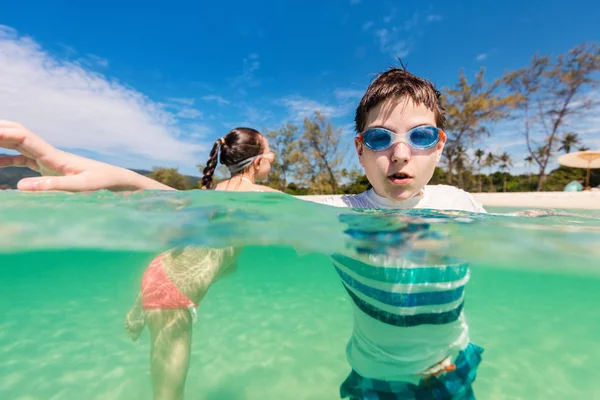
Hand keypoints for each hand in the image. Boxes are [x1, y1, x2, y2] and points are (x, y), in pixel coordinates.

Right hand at [0, 120, 174, 191]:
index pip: (21, 137)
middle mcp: (48, 153)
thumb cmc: (104, 183)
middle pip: (15, 133)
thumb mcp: (80, 187)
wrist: (119, 180)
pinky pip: (22, 159)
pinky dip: (5, 159)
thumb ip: (53, 186)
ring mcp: (47, 159)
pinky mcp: (50, 168)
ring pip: (16, 144)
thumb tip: (20, 186)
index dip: (2, 133)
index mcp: (54, 156)